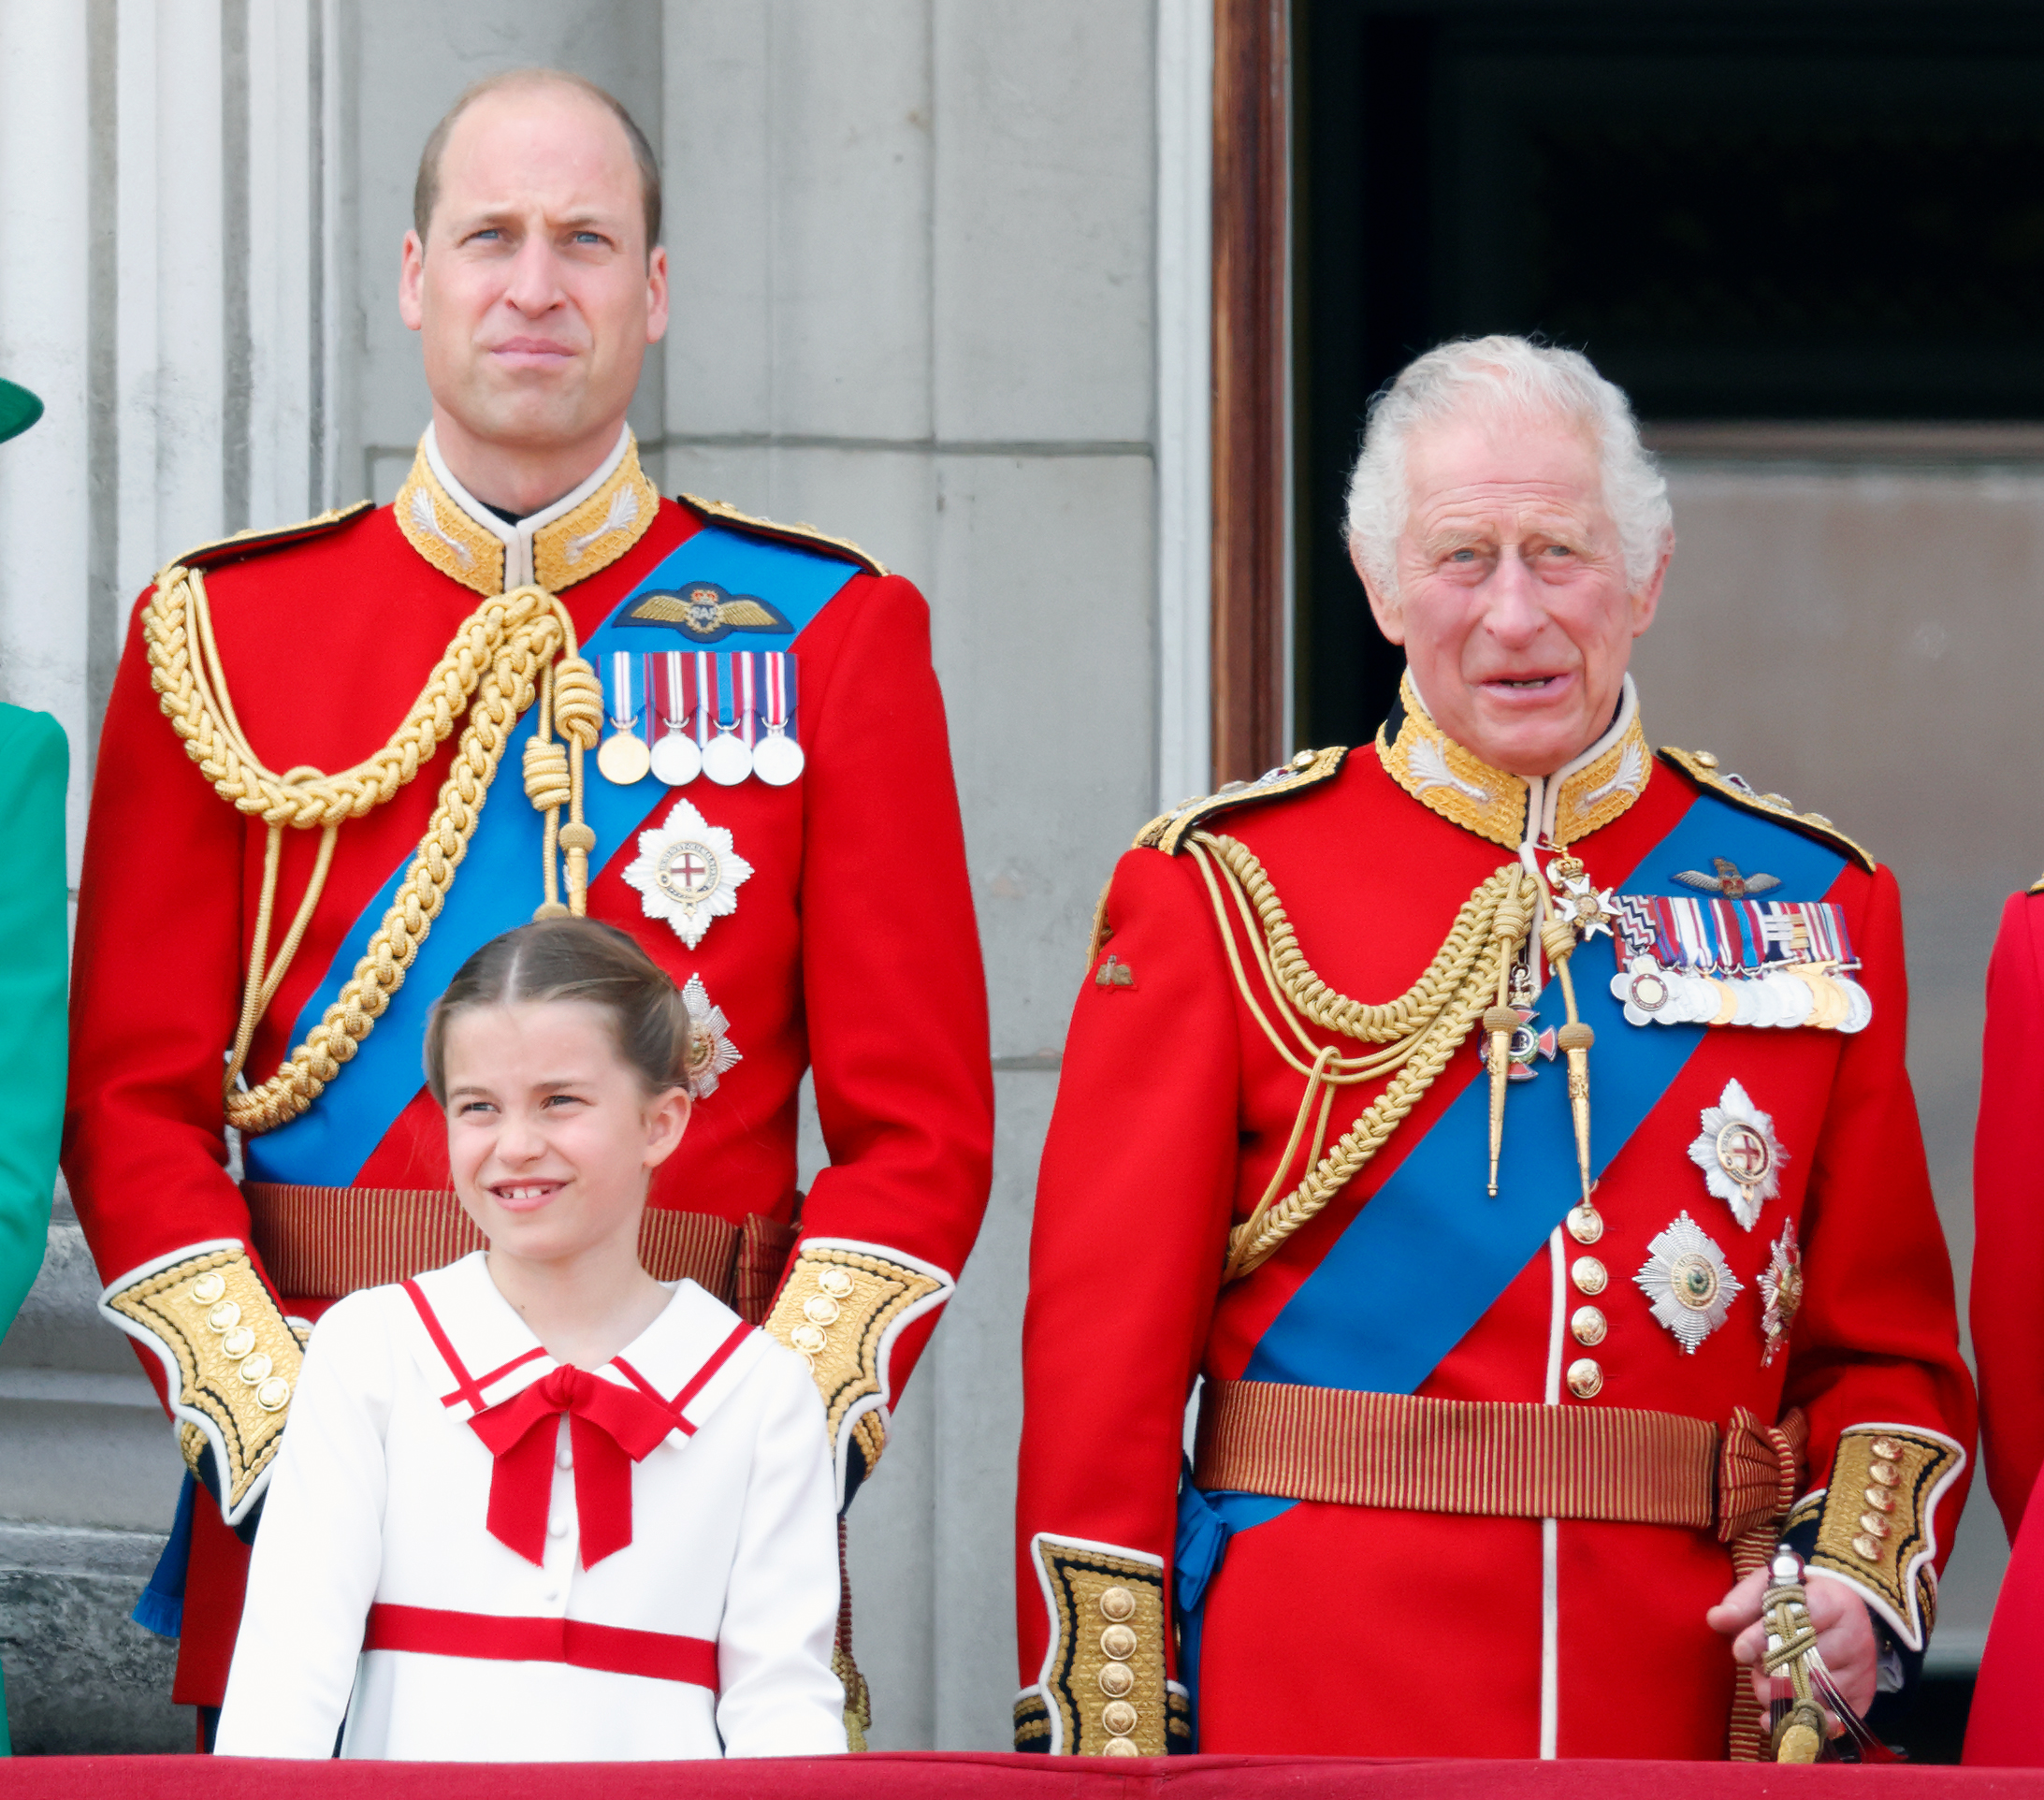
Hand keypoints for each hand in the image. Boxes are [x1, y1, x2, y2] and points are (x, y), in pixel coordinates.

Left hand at [1707, 1567, 1878, 1721]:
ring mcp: (1862, 1671)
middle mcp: (1855, 1637)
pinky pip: (1830, 1719)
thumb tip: (1717, 1619)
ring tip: (1763, 1684)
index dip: (1765, 1637)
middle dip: (1770, 1672)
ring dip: (1779, 1695)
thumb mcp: (1770, 1588)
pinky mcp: (1862, 1698)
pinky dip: (1798, 1721)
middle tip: (1753, 1669)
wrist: (1841, 1613)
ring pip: (1816, 1694)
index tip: (1739, 1651)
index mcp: (1834, 1601)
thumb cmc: (1798, 1599)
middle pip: (1807, 1664)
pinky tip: (1774, 1719)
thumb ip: (1742, 1602)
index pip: (1798, 1621)